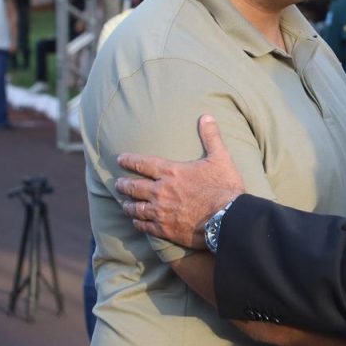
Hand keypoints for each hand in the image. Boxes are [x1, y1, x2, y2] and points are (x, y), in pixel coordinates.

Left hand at [116, 114, 243, 247]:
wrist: (228, 219)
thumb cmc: (224, 187)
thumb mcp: (221, 158)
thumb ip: (211, 137)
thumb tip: (207, 116)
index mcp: (172, 172)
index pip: (143, 164)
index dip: (129, 161)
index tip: (120, 159)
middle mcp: (161, 191)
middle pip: (134, 187)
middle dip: (123, 184)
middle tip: (118, 184)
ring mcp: (161, 211)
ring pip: (136, 208)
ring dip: (128, 205)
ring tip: (124, 204)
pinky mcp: (165, 229)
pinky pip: (144, 226)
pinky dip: (138, 223)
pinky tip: (136, 222)